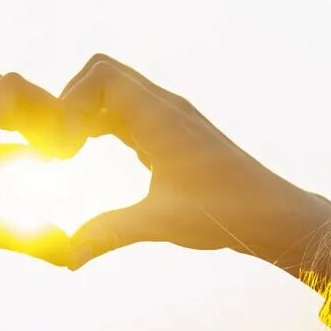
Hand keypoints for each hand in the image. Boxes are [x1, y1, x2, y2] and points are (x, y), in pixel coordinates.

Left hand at [0, 71, 79, 330]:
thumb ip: (24, 237)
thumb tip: (70, 253)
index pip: (8, 87)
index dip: (45, 104)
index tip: (67, 137)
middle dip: (34, 110)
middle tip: (62, 141)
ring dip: (17, 130)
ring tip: (49, 158)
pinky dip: (0, 151)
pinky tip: (20, 177)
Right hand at [57, 54, 330, 283]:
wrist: (273, 214)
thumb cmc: (225, 213)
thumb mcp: (160, 223)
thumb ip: (108, 233)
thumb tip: (65, 256)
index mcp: (161, 116)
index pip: (101, 74)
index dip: (69, 101)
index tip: (62, 148)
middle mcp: (165, 106)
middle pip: (103, 74)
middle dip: (70, 102)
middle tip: (57, 146)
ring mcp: (170, 117)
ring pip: (115, 93)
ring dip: (85, 113)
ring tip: (66, 152)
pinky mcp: (173, 133)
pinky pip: (128, 113)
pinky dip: (102, 124)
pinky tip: (89, 155)